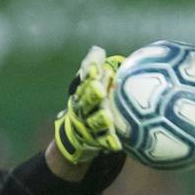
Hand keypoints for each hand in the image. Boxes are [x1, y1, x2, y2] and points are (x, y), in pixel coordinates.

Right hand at [54, 46, 123, 164]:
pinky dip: (108, 142)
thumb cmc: (92, 101)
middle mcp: (83, 108)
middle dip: (91, 95)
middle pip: (86, 101)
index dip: (91, 73)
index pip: (86, 79)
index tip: (98, 68)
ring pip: (93, 122)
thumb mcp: (91, 83)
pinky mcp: (96, 140)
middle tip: (100, 90)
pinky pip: (103, 142)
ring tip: (107, 117)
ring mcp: (88, 124)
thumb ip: (94, 67)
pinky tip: (116, 144)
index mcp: (83, 91)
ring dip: (99, 119)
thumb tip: (98, 50)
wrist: (78, 135)